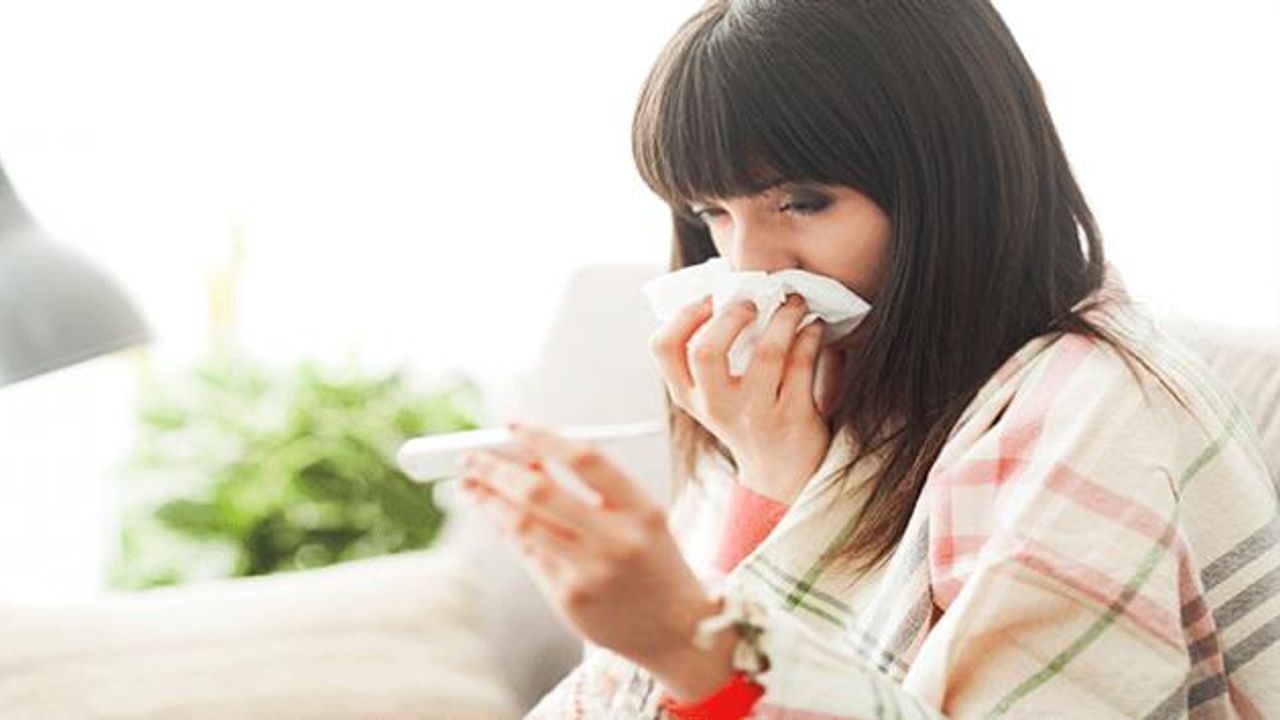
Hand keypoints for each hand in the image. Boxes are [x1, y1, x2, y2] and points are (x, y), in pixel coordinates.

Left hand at [458, 422, 735, 699]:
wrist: (677, 629)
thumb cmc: (651, 560)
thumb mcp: (639, 516)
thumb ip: (592, 488)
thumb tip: (526, 456)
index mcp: (641, 510)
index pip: (584, 459)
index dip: (542, 437)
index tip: (510, 424)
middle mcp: (616, 541)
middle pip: (540, 493)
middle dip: (496, 469)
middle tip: (470, 455)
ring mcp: (590, 573)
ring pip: (522, 525)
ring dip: (488, 500)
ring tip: (468, 482)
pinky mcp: (569, 599)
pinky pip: (527, 554)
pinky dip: (505, 528)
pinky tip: (491, 512)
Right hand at [648, 293, 842, 503]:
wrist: (782, 471)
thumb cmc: (747, 417)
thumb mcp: (714, 395)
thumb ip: (709, 354)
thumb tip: (726, 290)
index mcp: (689, 395)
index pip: (664, 348)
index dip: (685, 315)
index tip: (710, 299)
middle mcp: (716, 407)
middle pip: (706, 352)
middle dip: (730, 316)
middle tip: (752, 302)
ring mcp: (755, 414)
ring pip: (766, 352)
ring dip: (783, 317)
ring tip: (793, 303)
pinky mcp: (792, 416)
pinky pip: (801, 364)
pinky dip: (809, 336)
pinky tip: (813, 328)